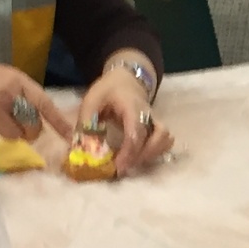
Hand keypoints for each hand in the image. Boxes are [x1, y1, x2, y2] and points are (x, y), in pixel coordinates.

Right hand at [0, 56, 71, 141]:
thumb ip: (17, 95)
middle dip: (26, 131)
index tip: (70, 135)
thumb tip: (33, 118)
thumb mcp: (0, 78)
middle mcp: (8, 93)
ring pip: (12, 135)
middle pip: (31, 127)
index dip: (58, 121)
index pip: (44, 103)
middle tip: (13, 124)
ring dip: (4, 132)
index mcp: (17, 80)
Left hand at [78, 53, 172, 175]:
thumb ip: (86, 122)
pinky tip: (139, 158)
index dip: (129, 151)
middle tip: (123, 168)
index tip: (118, 167)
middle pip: (158, 136)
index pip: (137, 130)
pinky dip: (156, 153)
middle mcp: (149, 114)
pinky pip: (165, 142)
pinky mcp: (157, 127)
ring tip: (131, 164)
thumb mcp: (91, 100)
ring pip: (165, 139)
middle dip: (142, 156)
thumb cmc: (107, 90)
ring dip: (151, 155)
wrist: (125, 79)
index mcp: (132, 106)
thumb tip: (82, 148)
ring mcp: (155, 120)